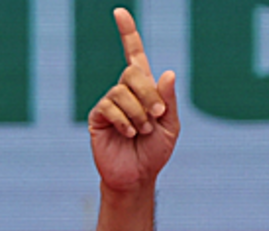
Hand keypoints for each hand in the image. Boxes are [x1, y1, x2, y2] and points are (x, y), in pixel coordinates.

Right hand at [88, 8, 179, 193]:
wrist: (138, 177)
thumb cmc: (154, 152)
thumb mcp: (171, 126)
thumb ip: (168, 100)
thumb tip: (168, 72)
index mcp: (144, 89)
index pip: (134, 55)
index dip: (128, 34)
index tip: (120, 13)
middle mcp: (124, 92)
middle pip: (132, 72)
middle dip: (148, 93)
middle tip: (156, 115)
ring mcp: (109, 103)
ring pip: (122, 91)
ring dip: (138, 113)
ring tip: (142, 132)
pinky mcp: (98, 117)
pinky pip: (109, 106)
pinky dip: (124, 120)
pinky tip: (129, 133)